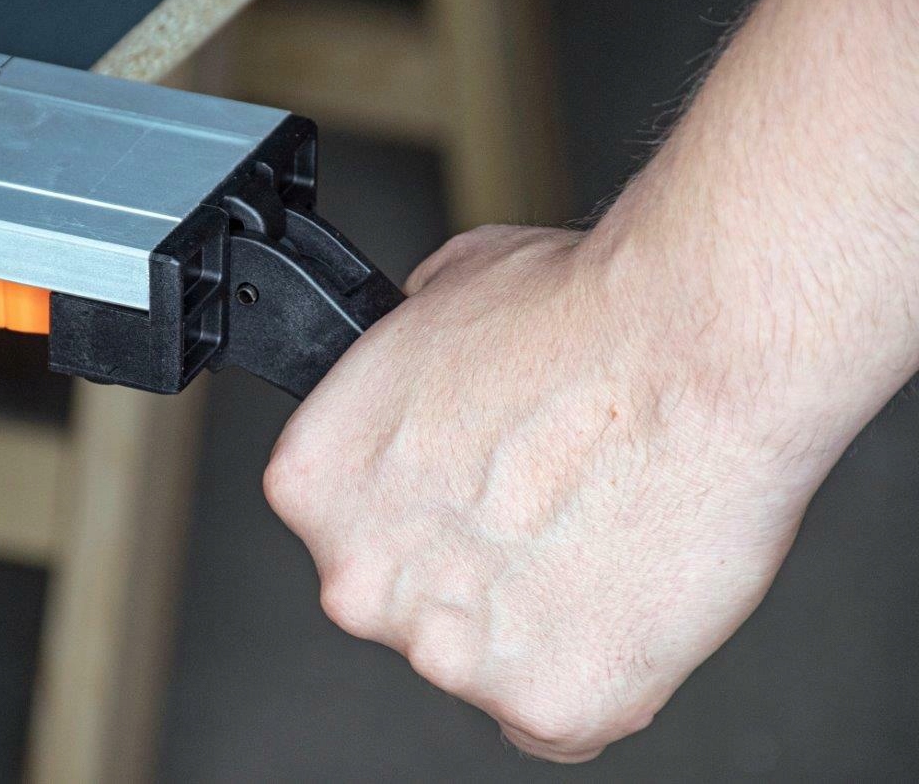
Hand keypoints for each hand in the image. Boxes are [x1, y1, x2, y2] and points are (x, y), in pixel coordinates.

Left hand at [264, 223, 836, 761]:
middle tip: (538, 514)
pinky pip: (558, 716)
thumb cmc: (582, 315)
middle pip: (409, 604)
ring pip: (481, 662)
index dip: (418, 509)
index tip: (462, 492)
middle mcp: (362, 581)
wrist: (697, 344)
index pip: (347, 529)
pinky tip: (622, 596)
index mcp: (318, 490)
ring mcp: (451, 655)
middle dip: (467, 570)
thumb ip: (397, 372)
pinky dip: (591, 672)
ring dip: (529, 621)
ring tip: (596, 536)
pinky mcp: (549, 704)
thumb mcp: (438, 300)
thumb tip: (412, 381)